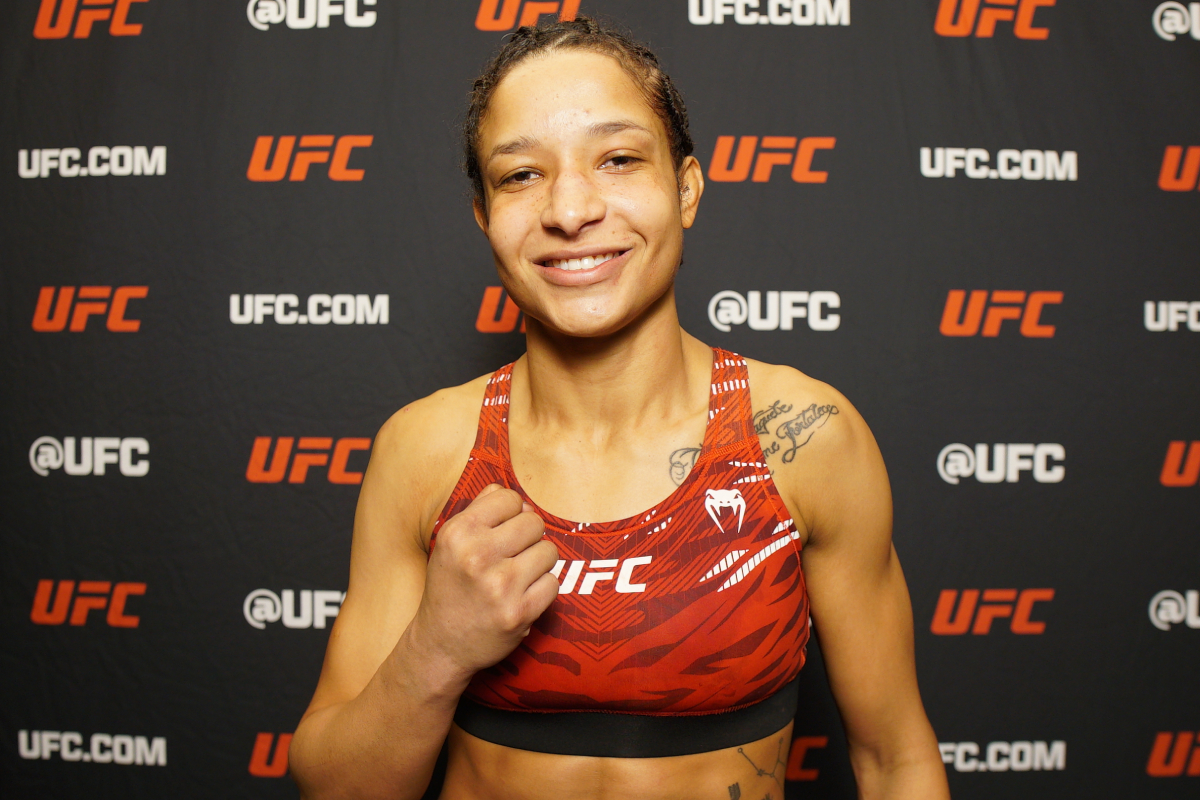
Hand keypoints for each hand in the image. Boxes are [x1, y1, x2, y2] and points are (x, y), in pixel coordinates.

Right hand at [413, 485, 558, 678]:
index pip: (510, 498)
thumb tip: (515, 496)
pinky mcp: (519, 612)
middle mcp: (477, 556)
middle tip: (513, 555)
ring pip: (549, 551)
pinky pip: (553, 582)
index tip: (503, 531)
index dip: (512, 513)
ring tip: (518, 575)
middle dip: (529, 537)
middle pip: (534, 522)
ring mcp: (499, 586)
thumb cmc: (451, 587)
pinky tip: (522, 595)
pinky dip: (542, 589)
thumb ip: (479, 510)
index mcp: (458, 533)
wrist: (441, 644)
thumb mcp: (450, 542)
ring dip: (538, 563)